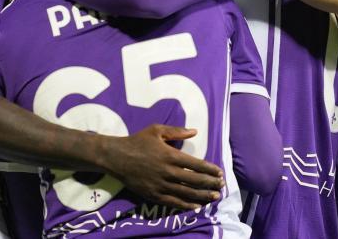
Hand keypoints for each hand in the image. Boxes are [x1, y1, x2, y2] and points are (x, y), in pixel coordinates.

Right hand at [100, 124, 224, 209]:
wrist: (116, 157)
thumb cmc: (137, 141)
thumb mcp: (156, 130)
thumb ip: (176, 131)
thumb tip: (195, 131)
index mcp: (170, 155)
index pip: (196, 165)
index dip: (210, 170)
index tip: (220, 173)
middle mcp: (168, 172)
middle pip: (195, 181)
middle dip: (210, 184)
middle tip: (221, 186)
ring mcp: (161, 185)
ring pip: (187, 193)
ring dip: (202, 196)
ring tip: (213, 197)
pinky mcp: (153, 195)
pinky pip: (173, 202)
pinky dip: (186, 205)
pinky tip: (196, 206)